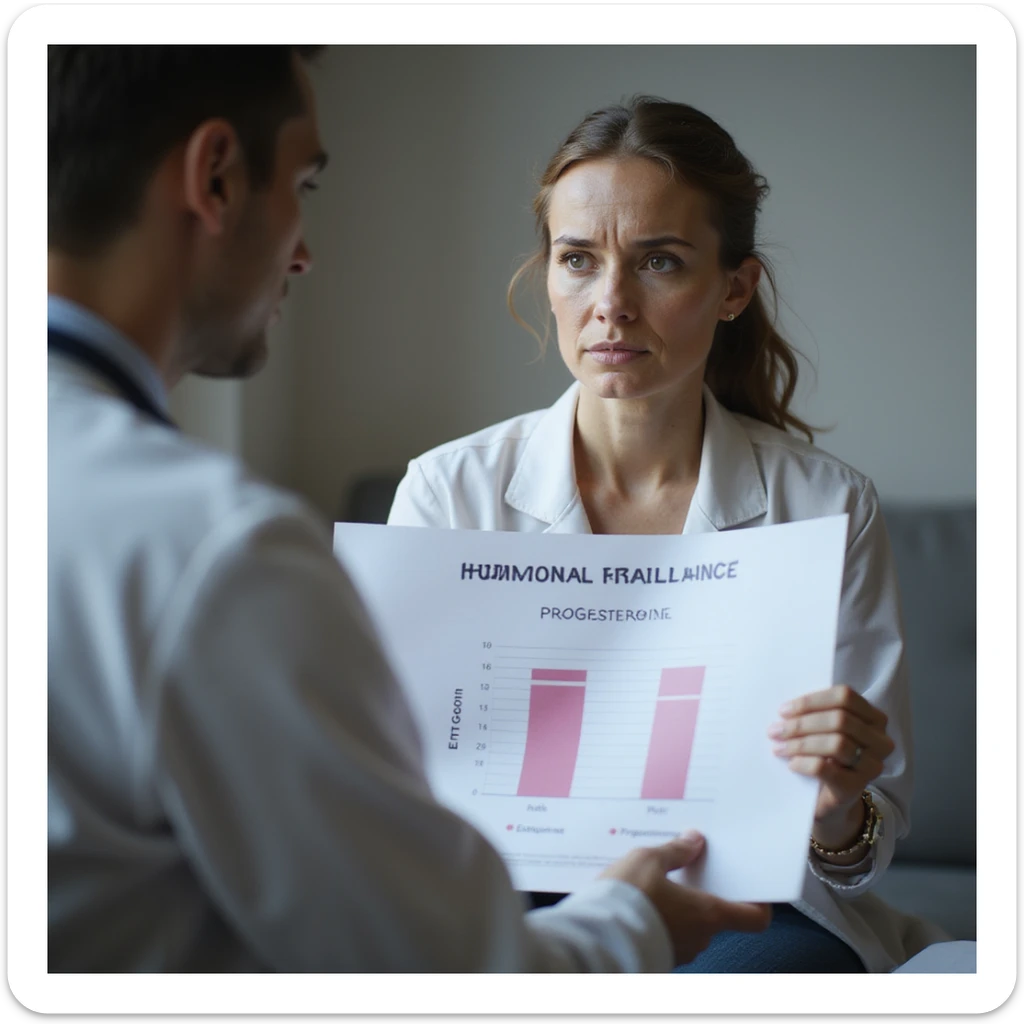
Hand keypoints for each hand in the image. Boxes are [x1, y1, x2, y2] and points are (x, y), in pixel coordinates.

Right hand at [601, 831, 770, 966]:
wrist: (595, 937)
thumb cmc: (628, 899)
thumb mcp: (649, 860)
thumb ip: (675, 851)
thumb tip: (693, 841)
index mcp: (708, 913)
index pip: (754, 917)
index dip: (758, 901)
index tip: (752, 885)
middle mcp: (699, 937)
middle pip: (717, 915)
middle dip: (703, 892)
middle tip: (687, 868)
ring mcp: (679, 951)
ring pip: (690, 924)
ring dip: (679, 906)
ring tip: (655, 882)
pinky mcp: (657, 956)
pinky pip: (667, 933)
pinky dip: (661, 918)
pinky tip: (641, 901)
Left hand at [769, 685, 893, 844]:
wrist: (829, 800)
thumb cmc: (824, 756)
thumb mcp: (823, 730)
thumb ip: (815, 714)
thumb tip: (786, 708)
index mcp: (874, 717)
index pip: (845, 696)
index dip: (811, 701)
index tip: (783, 710)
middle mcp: (880, 740)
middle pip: (840, 720)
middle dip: (802, 724)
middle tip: (775, 730)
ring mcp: (872, 765)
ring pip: (836, 743)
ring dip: (801, 743)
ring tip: (779, 747)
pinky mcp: (857, 787)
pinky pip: (826, 768)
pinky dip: (804, 763)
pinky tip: (791, 764)